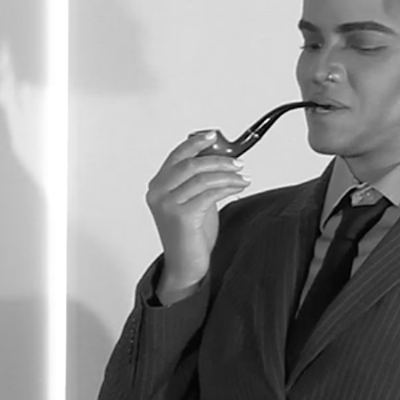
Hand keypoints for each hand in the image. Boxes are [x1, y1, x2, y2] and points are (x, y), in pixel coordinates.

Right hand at [146, 131, 251, 301]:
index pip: (176, 156)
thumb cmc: (190, 234)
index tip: (212, 135)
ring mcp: (168, 205)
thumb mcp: (193, 199)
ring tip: (242, 178)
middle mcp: (158, 194)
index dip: (195, 143)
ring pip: (202, 178)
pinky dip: (228, 188)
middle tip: (237, 162)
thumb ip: (199, 180)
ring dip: (227, 175)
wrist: (186, 264)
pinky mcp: (182, 216)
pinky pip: (210, 194)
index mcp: (157, 187)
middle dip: (218, 160)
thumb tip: (217, 157)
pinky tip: (238, 188)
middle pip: (190, 165)